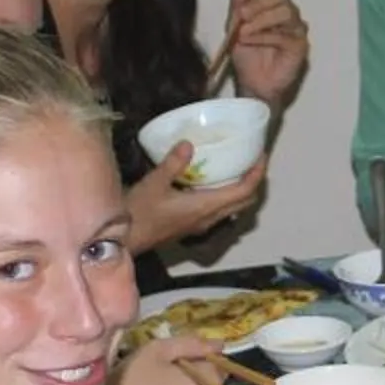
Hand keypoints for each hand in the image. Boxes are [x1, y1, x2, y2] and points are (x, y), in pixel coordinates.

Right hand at [128, 140, 266, 251]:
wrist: (124, 240)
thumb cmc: (139, 212)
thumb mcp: (154, 183)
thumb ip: (174, 163)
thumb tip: (189, 143)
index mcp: (206, 206)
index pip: (244, 191)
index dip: (257, 173)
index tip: (261, 155)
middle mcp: (210, 218)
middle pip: (244, 201)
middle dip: (254, 181)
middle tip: (252, 159)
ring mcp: (202, 224)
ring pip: (233, 207)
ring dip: (241, 189)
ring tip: (237, 167)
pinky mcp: (193, 225)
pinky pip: (220, 210)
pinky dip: (226, 195)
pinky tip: (213, 181)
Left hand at [223, 0, 309, 109]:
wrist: (252, 84)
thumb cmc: (246, 55)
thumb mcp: (235, 26)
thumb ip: (239, 1)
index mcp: (271, 6)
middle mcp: (287, 13)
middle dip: (258, 2)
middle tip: (241, 15)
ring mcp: (296, 29)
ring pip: (285, 12)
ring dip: (261, 20)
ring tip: (243, 33)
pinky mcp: (300, 46)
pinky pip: (285, 35)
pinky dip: (264, 36)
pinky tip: (250, 41)